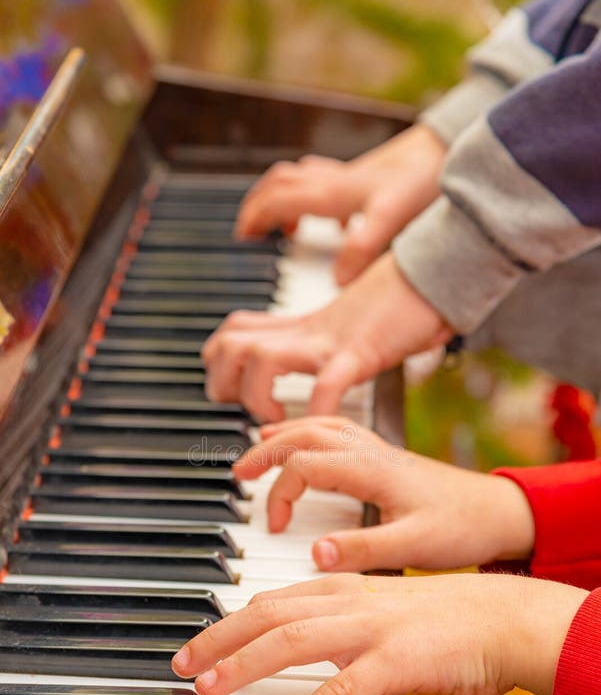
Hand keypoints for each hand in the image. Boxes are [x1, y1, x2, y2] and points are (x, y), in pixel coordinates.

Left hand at [171, 573, 586, 694]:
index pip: (269, 600)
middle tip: (181, 666)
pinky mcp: (396, 662)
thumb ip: (336, 617)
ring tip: (209, 690)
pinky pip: (340, 692)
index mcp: (342, 587)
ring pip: (291, 642)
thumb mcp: (378, 606)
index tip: (197, 644)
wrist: (501, 616)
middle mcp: (347, 602)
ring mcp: (370, 630)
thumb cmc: (441, 616)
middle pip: (267, 615)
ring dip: (243, 665)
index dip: (227, 622)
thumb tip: (297, 637)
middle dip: (217, 639)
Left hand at [202, 253, 452, 420]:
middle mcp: (307, 330)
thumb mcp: (349, 324)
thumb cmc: (401, 303)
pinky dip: (315, 408)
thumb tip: (326, 369)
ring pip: (261, 358)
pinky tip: (317, 422)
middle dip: (223, 382)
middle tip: (246, 410)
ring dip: (257, 396)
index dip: (219, 363)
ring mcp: (330, 339)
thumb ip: (330, 341)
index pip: (233, 333)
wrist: (437, 271)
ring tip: (275, 419)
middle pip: (231, 344)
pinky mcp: (360, 351)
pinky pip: (327, 382)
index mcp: (302, 326)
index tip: (232, 393)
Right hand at [234, 416, 536, 571]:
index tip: (276, 526)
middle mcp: (371, 452)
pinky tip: (305, 446)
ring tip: (258, 449)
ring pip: (320, 425)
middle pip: (305, 433)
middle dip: (266, 449)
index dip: (280, 492)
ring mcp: (378, 451)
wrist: (502, 513)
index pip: (305, 465)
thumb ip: (363, 550)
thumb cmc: (463, 528)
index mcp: (372, 469)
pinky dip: (309, 432)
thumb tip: (315, 553)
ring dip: (284, 433)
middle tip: (239, 473)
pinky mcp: (385, 458)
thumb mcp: (414, 546)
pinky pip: (337, 430)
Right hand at [235, 125, 446, 284]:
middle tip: (251, 230)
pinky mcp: (366, 179)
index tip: (242, 238)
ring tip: (287, 228)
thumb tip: (338, 280)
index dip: (253, 218)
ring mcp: (348, 177)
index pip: (275, 201)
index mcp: (329, 193)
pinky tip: (338, 221)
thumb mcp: (389, 218)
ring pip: (300, 181)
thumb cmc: (420, 179)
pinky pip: (329, 185)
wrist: (449, 148)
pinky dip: (320, 201)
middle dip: (258, 205)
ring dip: (284, 200)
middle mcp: (332, 181)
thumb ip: (361, 248)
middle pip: (278, 184)